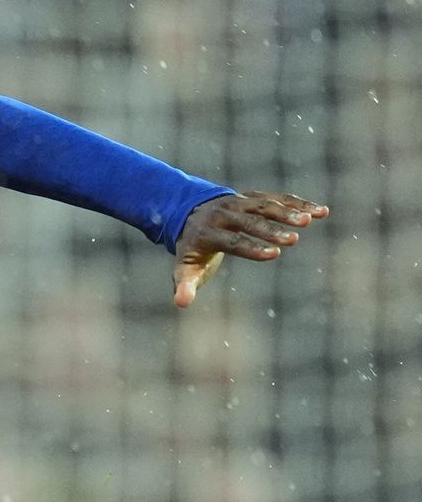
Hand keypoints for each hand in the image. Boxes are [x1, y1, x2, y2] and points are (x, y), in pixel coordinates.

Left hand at [172, 191, 327, 307]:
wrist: (187, 213)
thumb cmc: (192, 248)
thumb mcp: (185, 267)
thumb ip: (184, 284)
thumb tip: (180, 303)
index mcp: (208, 233)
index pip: (232, 241)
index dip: (252, 248)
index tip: (274, 254)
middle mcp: (223, 214)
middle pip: (250, 222)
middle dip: (271, 230)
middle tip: (294, 239)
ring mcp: (238, 202)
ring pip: (264, 205)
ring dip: (287, 211)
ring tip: (311, 219)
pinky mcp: (252, 197)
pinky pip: (277, 199)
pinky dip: (298, 204)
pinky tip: (320, 212)